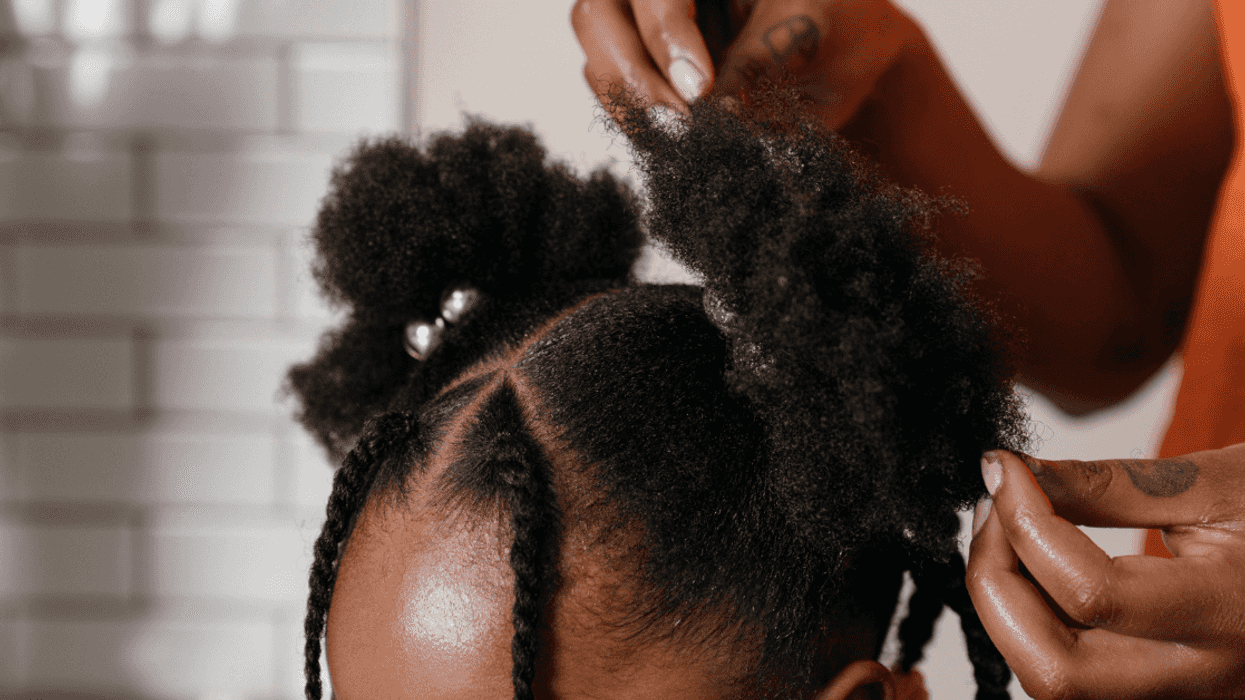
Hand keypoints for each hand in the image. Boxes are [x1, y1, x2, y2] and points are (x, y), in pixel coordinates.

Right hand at [570, 0, 921, 127]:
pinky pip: (615, 99)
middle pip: (597, 15)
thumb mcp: (810, 30)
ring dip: (630, 106)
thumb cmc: (837, 28)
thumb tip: (717, 112)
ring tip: (681, 141)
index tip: (700, 87)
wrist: (848, 65)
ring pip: (596, 58)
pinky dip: (639, 126)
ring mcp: (643, 31)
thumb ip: (760, 59)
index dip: (664, 31)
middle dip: (632, 73)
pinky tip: (676, 145)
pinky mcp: (645, 78)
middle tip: (679, 123)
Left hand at [967, 446, 1244, 698]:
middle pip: (1057, 673)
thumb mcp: (1218, 483)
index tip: (1002, 466)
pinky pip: (1075, 677)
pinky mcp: (1167, 697)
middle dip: (997, 584)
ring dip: (1008, 606)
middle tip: (992, 511)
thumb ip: (1110, 484)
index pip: (1091, 594)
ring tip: (1011, 532)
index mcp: (1235, 618)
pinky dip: (1034, 623)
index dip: (1023, 521)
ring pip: (1055, 683)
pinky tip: (1037, 568)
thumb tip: (1011, 475)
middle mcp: (1208, 681)